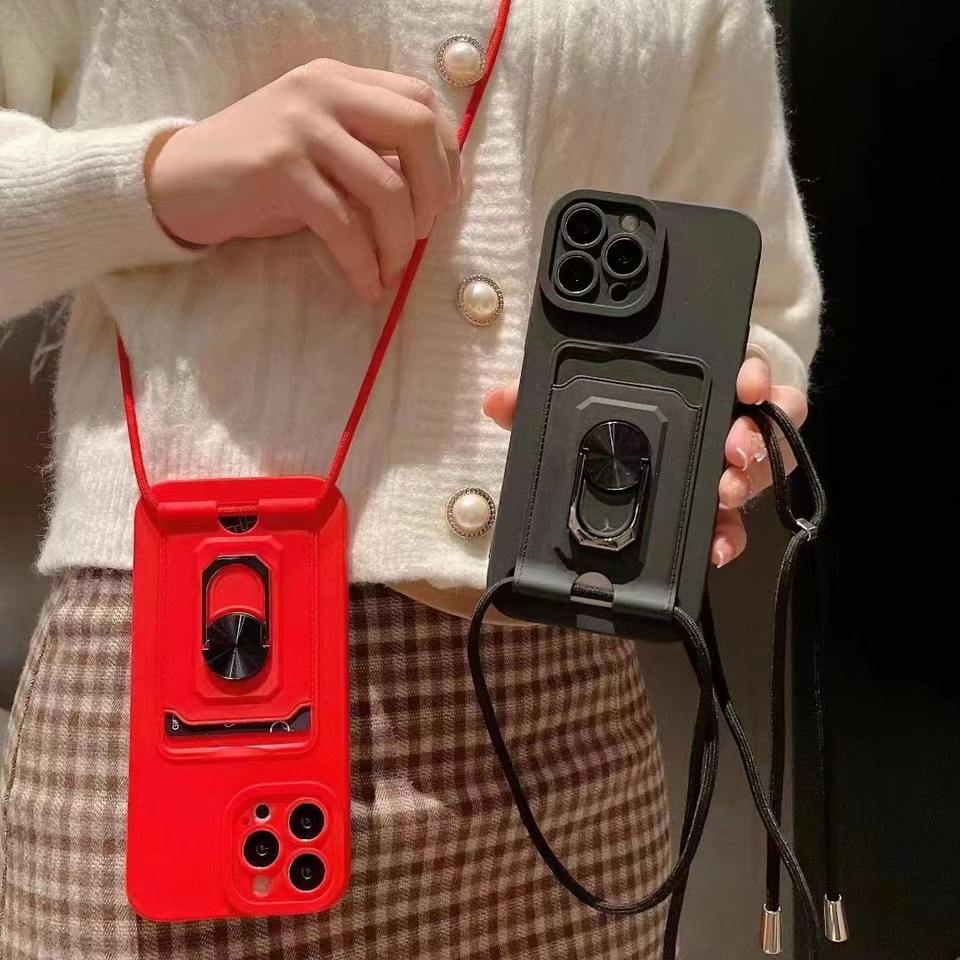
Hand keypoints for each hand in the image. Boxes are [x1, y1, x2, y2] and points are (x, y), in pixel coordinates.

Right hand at [145, 58, 461, 301]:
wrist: (181, 181)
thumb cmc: (260, 173)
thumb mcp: (320, 147)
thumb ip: (368, 151)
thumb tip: (434, 191)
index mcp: (339, 80)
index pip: (420, 101)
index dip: (446, 154)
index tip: (443, 199)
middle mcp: (323, 91)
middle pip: (417, 129)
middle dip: (435, 191)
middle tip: (423, 233)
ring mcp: (300, 127)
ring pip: (385, 186)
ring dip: (400, 241)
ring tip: (392, 269)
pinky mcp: (279, 170)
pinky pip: (343, 225)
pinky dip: (363, 264)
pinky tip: (366, 287)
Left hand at [482, 353, 807, 567]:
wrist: (614, 497)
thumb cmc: (605, 434)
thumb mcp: (569, 414)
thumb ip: (538, 402)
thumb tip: (499, 399)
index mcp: (694, 393)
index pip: (738, 372)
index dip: (752, 373)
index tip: (746, 383)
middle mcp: (718, 430)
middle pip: (761, 424)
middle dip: (754, 434)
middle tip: (733, 449)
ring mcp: (722, 476)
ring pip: (762, 473)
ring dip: (749, 482)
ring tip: (726, 494)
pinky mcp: (716, 518)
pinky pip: (739, 528)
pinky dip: (731, 537)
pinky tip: (715, 548)